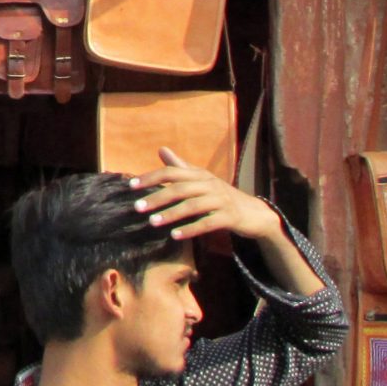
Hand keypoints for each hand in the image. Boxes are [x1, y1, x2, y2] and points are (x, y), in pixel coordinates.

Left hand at [130, 148, 284, 243]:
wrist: (255, 213)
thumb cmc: (222, 196)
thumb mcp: (202, 180)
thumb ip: (181, 168)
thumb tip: (161, 149)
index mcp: (200, 175)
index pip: (172, 172)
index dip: (151, 177)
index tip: (131, 186)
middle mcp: (210, 184)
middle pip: (179, 188)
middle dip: (157, 197)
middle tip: (137, 207)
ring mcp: (221, 200)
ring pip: (192, 206)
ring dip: (171, 214)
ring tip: (152, 222)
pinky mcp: (230, 217)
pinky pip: (208, 223)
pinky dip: (190, 229)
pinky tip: (175, 235)